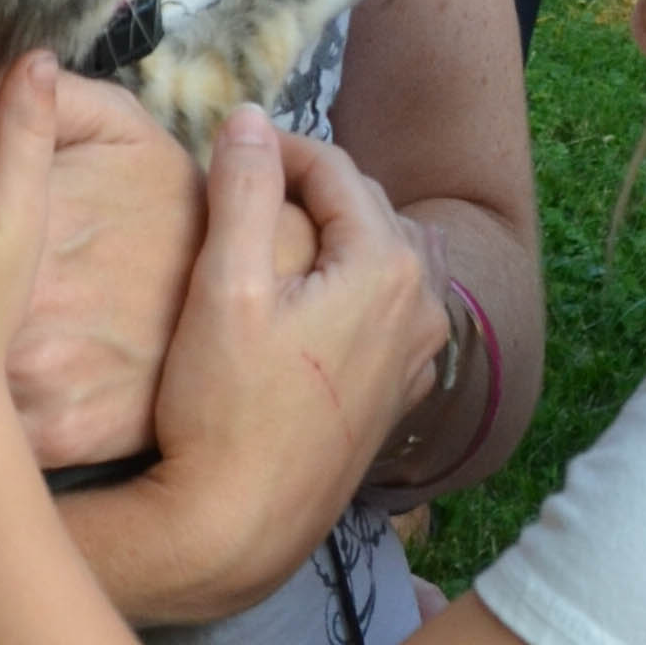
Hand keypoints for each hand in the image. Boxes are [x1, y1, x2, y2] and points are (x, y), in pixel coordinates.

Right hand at [136, 107, 446, 615]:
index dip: (279, 147)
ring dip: (337, 236)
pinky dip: (353, 288)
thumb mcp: (225, 285)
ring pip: (384, 259)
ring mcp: (416, 357)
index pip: (336, 171)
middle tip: (243, 186)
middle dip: (309, 188)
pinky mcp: (397, 396)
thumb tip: (249, 118)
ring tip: (274, 238)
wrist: (239, 526)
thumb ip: (245, 191)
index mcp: (387, 266)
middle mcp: (421, 306)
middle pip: (366, 211)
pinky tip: (308, 303)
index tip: (228, 145)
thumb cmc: (224, 408)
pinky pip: (387, 312)